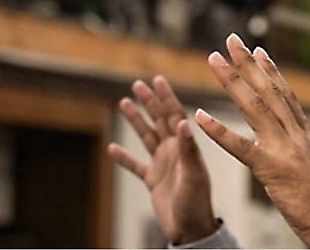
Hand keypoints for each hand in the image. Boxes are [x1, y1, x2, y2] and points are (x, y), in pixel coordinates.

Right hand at [108, 76, 218, 244]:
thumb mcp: (193, 175)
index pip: (174, 115)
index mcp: (184, 147)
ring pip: (146, 137)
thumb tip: (183, 122)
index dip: (166, 97)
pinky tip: (112, 148)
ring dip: (136, 121)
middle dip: (149, 102)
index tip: (157, 80)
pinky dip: (124, 157)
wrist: (191, 230)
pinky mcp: (153, 181)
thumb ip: (188, 149)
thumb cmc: (197, 204)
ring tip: (124, 103)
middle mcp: (174, 152)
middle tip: (137, 84)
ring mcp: (163, 166)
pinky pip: (136, 166)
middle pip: (159, 121)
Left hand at [195, 34, 309, 247]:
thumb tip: (298, 150)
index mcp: (306, 137)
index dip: (271, 71)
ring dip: (231, 81)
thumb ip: (304, 155)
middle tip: (231, 40)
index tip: (258, 51)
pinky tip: (200, 116)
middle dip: (247, 64)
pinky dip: (218, 130)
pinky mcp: (271, 170)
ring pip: (253, 107)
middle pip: (268, 91)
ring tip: (213, 60)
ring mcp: (283, 150)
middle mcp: (295, 136)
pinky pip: (239, 147)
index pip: (286, 96)